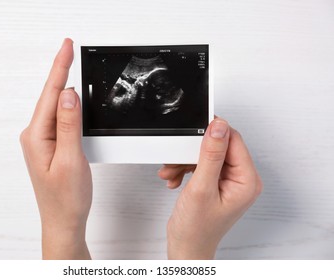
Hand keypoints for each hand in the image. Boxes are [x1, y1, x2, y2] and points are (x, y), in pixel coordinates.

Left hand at [20, 38, 91, 258]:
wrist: (64, 220)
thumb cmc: (66, 197)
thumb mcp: (70, 159)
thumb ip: (68, 125)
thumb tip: (68, 95)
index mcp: (37, 136)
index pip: (50, 94)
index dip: (60, 68)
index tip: (67, 48)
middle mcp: (36, 135)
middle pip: (50, 96)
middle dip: (62, 71)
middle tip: (71, 50)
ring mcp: (43, 140)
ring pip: (55, 107)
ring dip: (65, 87)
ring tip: (72, 67)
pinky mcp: (52, 145)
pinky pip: (60, 118)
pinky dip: (68, 105)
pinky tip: (72, 99)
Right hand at [158, 118, 261, 258]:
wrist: (186, 247)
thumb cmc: (196, 229)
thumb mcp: (201, 188)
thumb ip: (211, 155)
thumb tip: (219, 127)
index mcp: (247, 180)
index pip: (233, 140)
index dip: (212, 133)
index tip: (192, 132)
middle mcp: (241, 179)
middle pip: (219, 146)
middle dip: (192, 152)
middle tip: (176, 160)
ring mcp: (229, 181)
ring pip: (207, 154)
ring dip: (185, 161)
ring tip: (172, 173)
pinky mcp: (216, 182)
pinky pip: (201, 163)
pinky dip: (185, 168)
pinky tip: (176, 178)